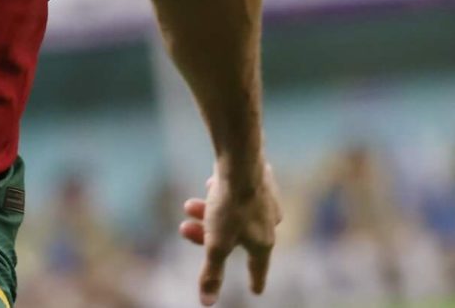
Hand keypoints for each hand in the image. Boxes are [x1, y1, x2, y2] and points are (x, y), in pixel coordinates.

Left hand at [179, 163, 280, 304]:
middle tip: (184, 229)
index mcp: (264, 242)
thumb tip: (207, 303)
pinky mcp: (260, 179)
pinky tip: (210, 183)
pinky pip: (239, 193)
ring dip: (209, 213)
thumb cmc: (231, 205)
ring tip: (188, 205)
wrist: (240, 160)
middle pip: (236, 237)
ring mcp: (267, 200)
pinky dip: (221, 195)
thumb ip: (212, 272)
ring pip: (234, 214)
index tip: (256, 290)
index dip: (255, 280)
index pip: (258, 268)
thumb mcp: (216, 243)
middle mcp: (270, 222)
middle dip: (208, 235)